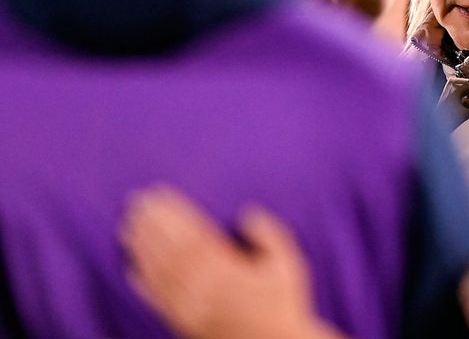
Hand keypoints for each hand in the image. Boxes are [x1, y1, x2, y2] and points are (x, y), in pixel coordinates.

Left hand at [119, 186, 343, 338]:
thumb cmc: (283, 304)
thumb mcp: (288, 264)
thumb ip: (269, 235)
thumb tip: (247, 213)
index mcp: (227, 271)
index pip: (193, 236)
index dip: (175, 214)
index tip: (161, 195)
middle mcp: (203, 289)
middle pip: (170, 251)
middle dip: (152, 224)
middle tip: (137, 202)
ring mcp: (190, 308)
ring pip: (159, 273)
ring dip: (141, 248)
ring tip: (128, 226)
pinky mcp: (184, 324)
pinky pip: (157, 302)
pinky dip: (142, 284)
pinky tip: (131, 268)